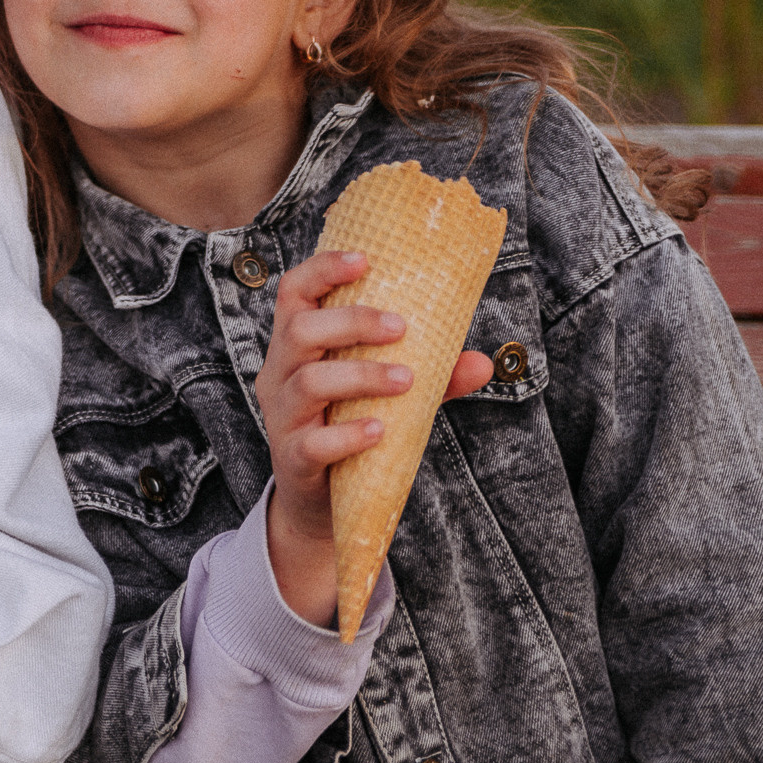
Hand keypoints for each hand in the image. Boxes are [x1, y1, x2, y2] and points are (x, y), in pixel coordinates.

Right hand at [254, 250, 492, 627]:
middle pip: (300, 330)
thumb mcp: (386, 395)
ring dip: (360, 375)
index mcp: (296, 346)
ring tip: (407, 379)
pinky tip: (380, 430)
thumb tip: (482, 362)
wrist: (322, 503)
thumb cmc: (351, 426)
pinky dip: (348, 434)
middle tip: (402, 327)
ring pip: (308, 382)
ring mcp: (283, 417)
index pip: (293, 292)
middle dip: (352, 323)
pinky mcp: (293, 458)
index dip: (322, 270)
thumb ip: (432, 377)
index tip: (365, 259)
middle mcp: (280, 373)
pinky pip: (313, 442)